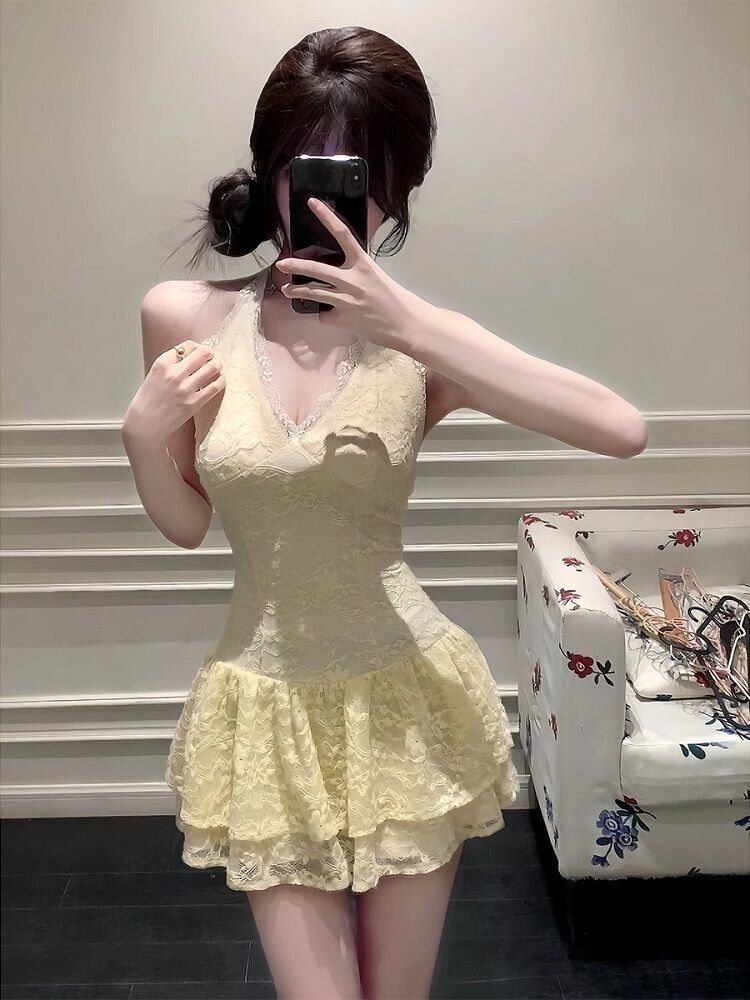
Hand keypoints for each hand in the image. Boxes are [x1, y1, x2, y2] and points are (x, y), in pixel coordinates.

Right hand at [123, 341, 223, 443]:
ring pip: (212, 367)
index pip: (187, 345)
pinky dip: (221, 381)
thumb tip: (191, 358)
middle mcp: (175, 373)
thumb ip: (171, 365)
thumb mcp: (154, 374)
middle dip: (210, 353)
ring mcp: (186, 388)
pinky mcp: (194, 402)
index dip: (197, 347)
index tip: (200, 351)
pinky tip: (220, 380)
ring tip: (218, 366)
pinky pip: (215, 387)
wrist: (144, 423)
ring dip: (218, 364)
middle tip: (212, 356)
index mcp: (163, 363)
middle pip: (203, 353)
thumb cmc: (148, 400)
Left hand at [274, 197, 434, 349]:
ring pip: (313, 293)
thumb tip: (335, 274)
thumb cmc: (394, 300)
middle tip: (281, 264)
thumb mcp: (376, 278)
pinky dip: (327, 315)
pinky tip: (336, 316)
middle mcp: (353, 280)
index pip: (343, 234)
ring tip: (287, 290)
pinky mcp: (342, 319)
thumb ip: (356, 272)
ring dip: (297, 291)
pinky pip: (325, 315)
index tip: (312, 203)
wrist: (405, 325)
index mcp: (363, 264)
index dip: (326, 216)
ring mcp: (345, 300)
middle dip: (296, 266)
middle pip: (317, 269)